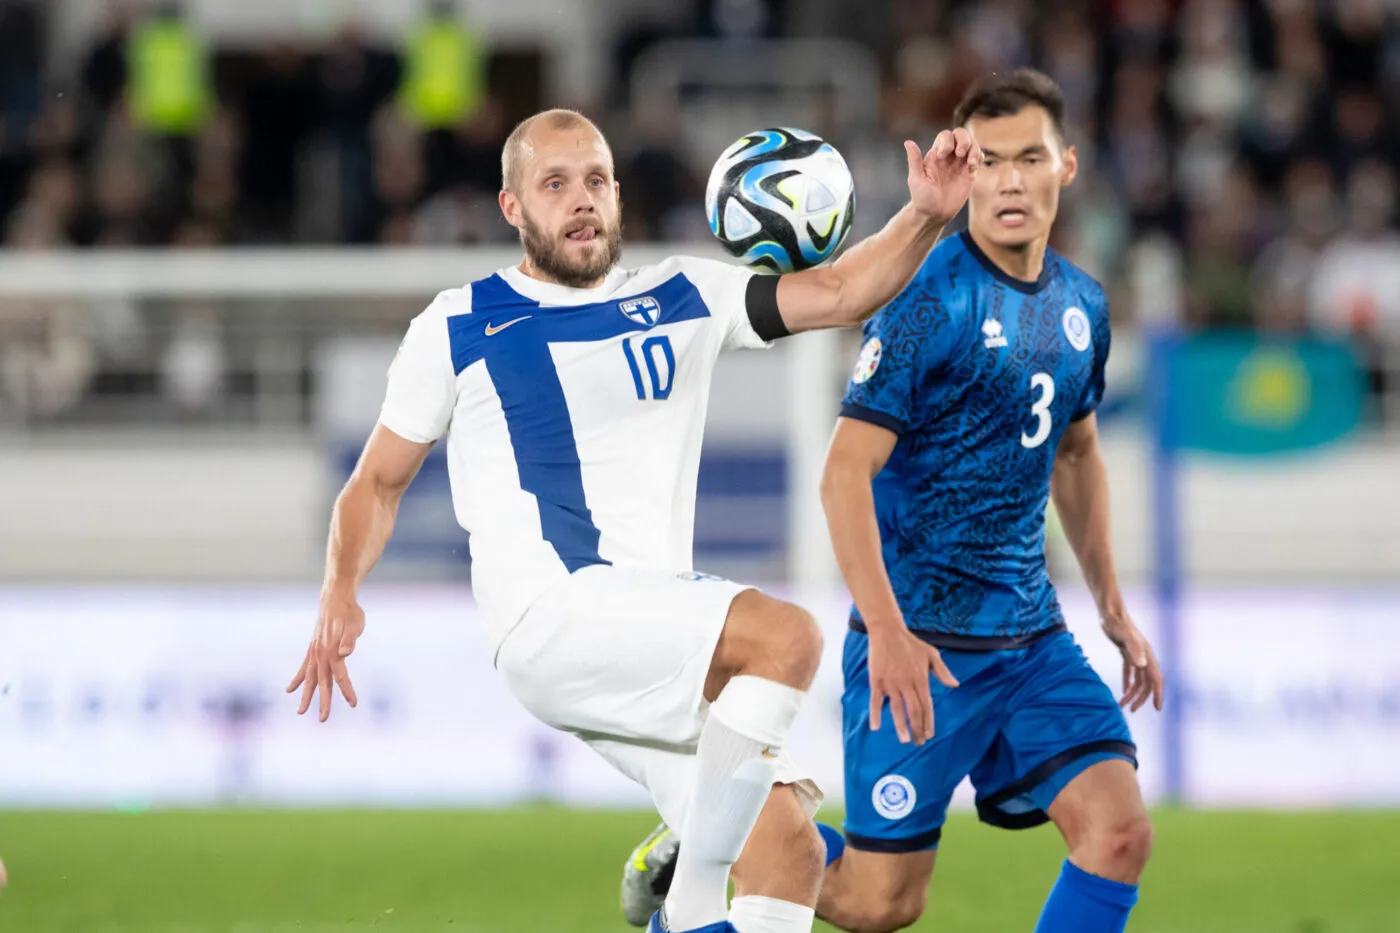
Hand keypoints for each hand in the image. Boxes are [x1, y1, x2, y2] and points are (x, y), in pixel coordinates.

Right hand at [286, 589, 364, 721]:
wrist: (335, 597)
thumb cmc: (349, 612)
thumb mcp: (354, 624)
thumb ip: (349, 640)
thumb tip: (345, 653)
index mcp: (332, 650)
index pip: (340, 675)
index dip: (347, 690)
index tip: (353, 704)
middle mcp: (321, 654)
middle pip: (322, 682)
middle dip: (323, 701)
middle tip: (323, 720)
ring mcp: (315, 651)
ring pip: (310, 678)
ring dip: (306, 695)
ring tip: (300, 712)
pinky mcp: (313, 648)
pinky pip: (304, 667)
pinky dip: (297, 679)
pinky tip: (290, 690)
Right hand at [867, 623, 958, 744]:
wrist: (888, 631)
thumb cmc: (911, 643)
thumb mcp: (932, 654)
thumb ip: (943, 671)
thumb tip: (955, 685)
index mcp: (921, 679)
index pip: (926, 706)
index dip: (928, 722)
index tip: (929, 735)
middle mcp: (907, 683)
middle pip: (913, 711)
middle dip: (917, 729)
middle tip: (919, 743)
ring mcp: (891, 683)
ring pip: (897, 709)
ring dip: (901, 726)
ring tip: (905, 740)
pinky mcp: (877, 680)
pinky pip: (876, 700)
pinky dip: (875, 714)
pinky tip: (875, 727)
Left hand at [904, 128, 981, 226]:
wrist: (934, 214)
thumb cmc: (922, 198)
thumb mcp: (916, 179)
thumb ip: (914, 160)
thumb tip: (907, 142)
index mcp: (936, 154)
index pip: (945, 136)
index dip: (947, 141)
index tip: (942, 156)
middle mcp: (949, 156)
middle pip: (961, 135)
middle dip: (963, 140)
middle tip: (960, 153)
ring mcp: (960, 164)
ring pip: (972, 145)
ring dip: (974, 149)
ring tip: (971, 164)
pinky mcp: (969, 174)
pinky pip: (978, 159)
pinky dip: (979, 158)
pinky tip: (973, 168)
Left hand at [1102, 610, 1162, 712]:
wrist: (1109, 610)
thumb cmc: (1115, 622)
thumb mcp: (1123, 635)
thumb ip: (1133, 649)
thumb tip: (1142, 666)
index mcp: (1147, 654)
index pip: (1156, 679)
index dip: (1158, 694)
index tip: (1157, 709)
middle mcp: (1144, 655)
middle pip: (1146, 682)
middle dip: (1141, 698)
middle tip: (1131, 710)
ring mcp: (1136, 653)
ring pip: (1138, 678)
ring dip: (1132, 692)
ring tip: (1122, 705)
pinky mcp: (1127, 651)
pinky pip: (1130, 671)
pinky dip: (1128, 681)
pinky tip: (1124, 690)